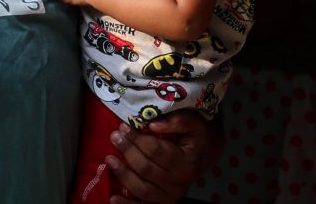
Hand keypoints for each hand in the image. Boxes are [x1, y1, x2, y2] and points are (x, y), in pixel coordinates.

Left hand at [105, 112, 222, 203]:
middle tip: (114, 137)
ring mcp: (170, 196)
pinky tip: (113, 199)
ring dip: (123, 175)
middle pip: (146, 169)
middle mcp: (179, 183)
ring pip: (142, 189)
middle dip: (127, 151)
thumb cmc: (197, 136)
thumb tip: (151, 125)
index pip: (155, 151)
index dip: (136, 139)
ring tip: (109, 159)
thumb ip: (176, 121)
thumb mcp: (193, 122)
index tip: (123, 126)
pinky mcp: (163, 202)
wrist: (206, 154)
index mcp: (185, 163)